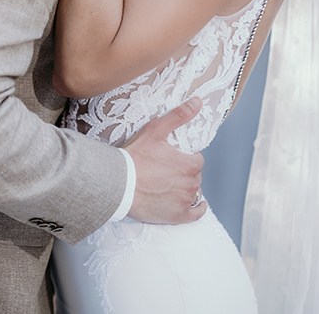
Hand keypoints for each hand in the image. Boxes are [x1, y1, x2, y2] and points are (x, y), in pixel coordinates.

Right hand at [123, 97, 207, 223]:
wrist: (119, 184)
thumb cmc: (136, 156)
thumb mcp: (156, 130)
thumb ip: (179, 115)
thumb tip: (198, 102)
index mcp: (190, 164)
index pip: (197, 159)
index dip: (187, 157)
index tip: (174, 157)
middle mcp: (191, 184)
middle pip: (195, 176)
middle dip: (186, 172)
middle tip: (168, 170)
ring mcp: (185, 201)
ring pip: (194, 192)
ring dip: (188, 188)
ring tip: (173, 185)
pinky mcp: (177, 216)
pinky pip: (195, 214)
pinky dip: (199, 209)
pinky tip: (200, 206)